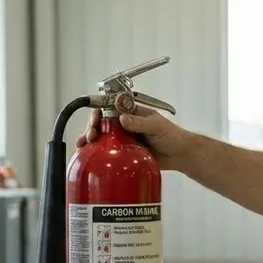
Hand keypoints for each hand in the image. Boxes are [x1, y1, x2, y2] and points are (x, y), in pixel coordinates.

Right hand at [76, 104, 192, 170]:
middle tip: (90, 136)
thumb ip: (140, 122)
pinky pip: (107, 150)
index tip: (95, 121)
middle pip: (101, 121)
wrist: (180, 155)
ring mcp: (123, 138)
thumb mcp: (157, 126)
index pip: (109, 107)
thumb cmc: (172, 136)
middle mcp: (124, 124)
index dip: (99, 112)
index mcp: (131, 112)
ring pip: (101, 135)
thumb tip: (122, 118)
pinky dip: (96, 152)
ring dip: (89, 138)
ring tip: (82, 145)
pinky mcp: (124, 152)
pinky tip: (88, 155)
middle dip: (92, 126)